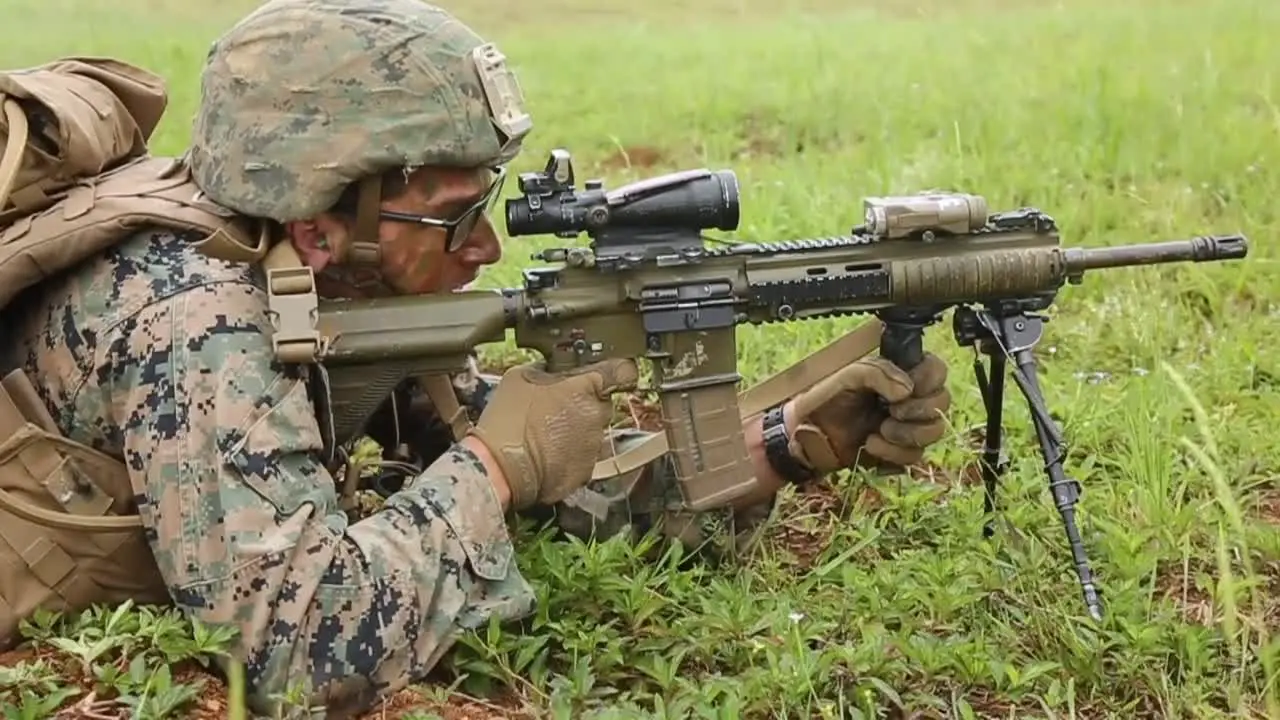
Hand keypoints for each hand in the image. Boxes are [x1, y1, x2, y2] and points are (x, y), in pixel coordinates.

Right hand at [465, 358, 638, 509]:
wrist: (500, 467)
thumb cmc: (508, 419)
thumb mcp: (520, 376)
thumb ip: (547, 370)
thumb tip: (553, 371)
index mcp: (587, 387)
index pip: (622, 373)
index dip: (617, 372)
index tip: (611, 376)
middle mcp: (598, 416)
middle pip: (601, 404)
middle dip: (583, 405)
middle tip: (554, 409)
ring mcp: (594, 446)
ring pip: (592, 432)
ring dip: (575, 431)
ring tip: (545, 435)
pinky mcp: (586, 472)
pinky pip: (582, 457)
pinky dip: (569, 455)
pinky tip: (546, 454)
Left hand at [786, 353, 950, 471]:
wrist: (807, 433)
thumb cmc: (825, 398)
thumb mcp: (848, 375)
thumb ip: (877, 373)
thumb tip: (907, 389)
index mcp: (900, 373)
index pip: (937, 370)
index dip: (928, 381)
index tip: (906, 390)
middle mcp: (909, 397)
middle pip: (942, 403)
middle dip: (917, 411)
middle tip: (890, 411)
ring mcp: (907, 425)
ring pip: (933, 432)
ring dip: (907, 434)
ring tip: (878, 431)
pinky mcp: (899, 450)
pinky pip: (915, 456)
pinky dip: (893, 453)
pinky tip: (871, 445)